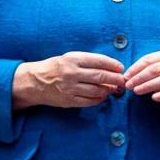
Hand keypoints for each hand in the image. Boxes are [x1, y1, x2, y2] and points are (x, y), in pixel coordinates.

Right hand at [12, 52, 126, 109]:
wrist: (36, 82)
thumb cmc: (56, 67)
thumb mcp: (69, 57)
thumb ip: (88, 61)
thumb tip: (110, 68)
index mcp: (73, 59)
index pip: (99, 61)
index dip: (113, 65)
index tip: (120, 68)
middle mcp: (72, 73)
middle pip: (101, 76)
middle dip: (116, 79)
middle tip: (123, 80)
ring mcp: (70, 88)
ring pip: (97, 90)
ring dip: (109, 90)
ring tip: (114, 88)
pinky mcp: (69, 100)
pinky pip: (90, 101)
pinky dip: (99, 99)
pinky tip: (103, 96)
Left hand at [123, 49, 159, 111]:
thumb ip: (149, 69)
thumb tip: (129, 76)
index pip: (149, 59)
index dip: (135, 68)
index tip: (126, 76)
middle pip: (154, 69)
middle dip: (139, 77)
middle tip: (128, 85)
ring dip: (148, 86)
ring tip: (136, 91)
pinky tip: (154, 98)